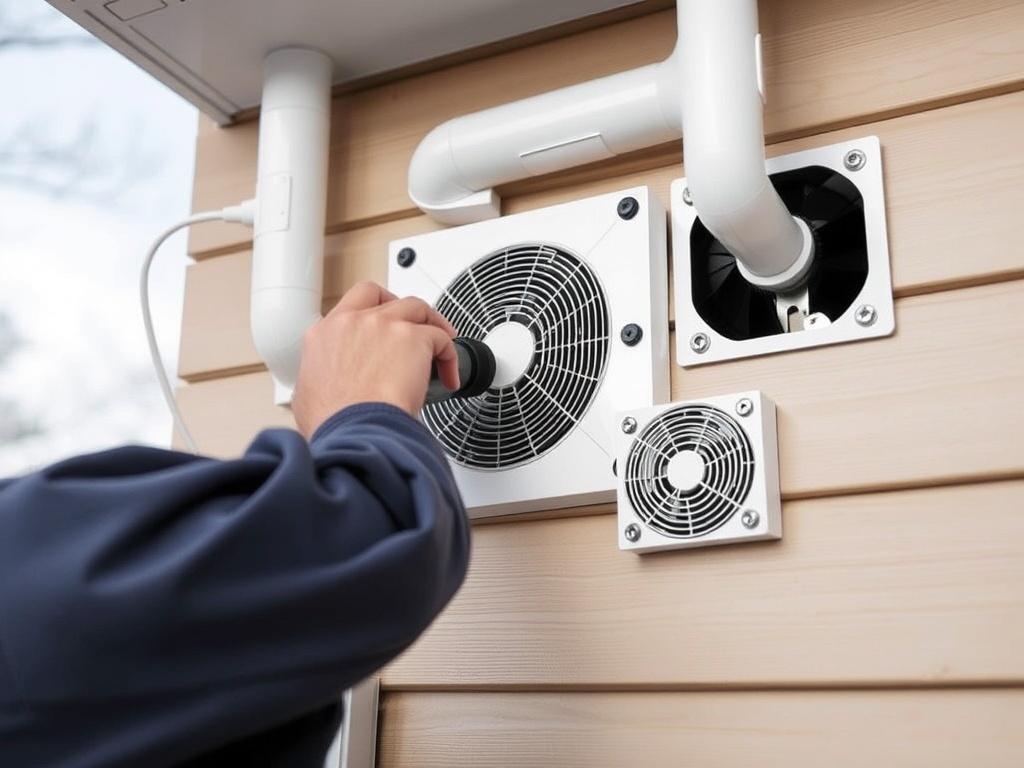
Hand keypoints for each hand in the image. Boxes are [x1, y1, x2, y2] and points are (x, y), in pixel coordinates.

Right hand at [292, 281, 458, 437]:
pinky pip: (441, 338)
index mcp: (326, 334)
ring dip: (432, 324)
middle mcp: (354, 322)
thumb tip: (328, 388)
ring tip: (441, 346)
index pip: (351, 306)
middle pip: (384, 296)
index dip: (371, 314)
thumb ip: (321, 379)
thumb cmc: (335, 422)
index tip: (382, 329)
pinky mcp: (413, 338)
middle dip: (402, 307)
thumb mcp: (308, 396)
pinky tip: (449, 376)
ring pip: (416, 308)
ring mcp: (384, 325)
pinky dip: (450, 356)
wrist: (355, 431)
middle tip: (415, 327)